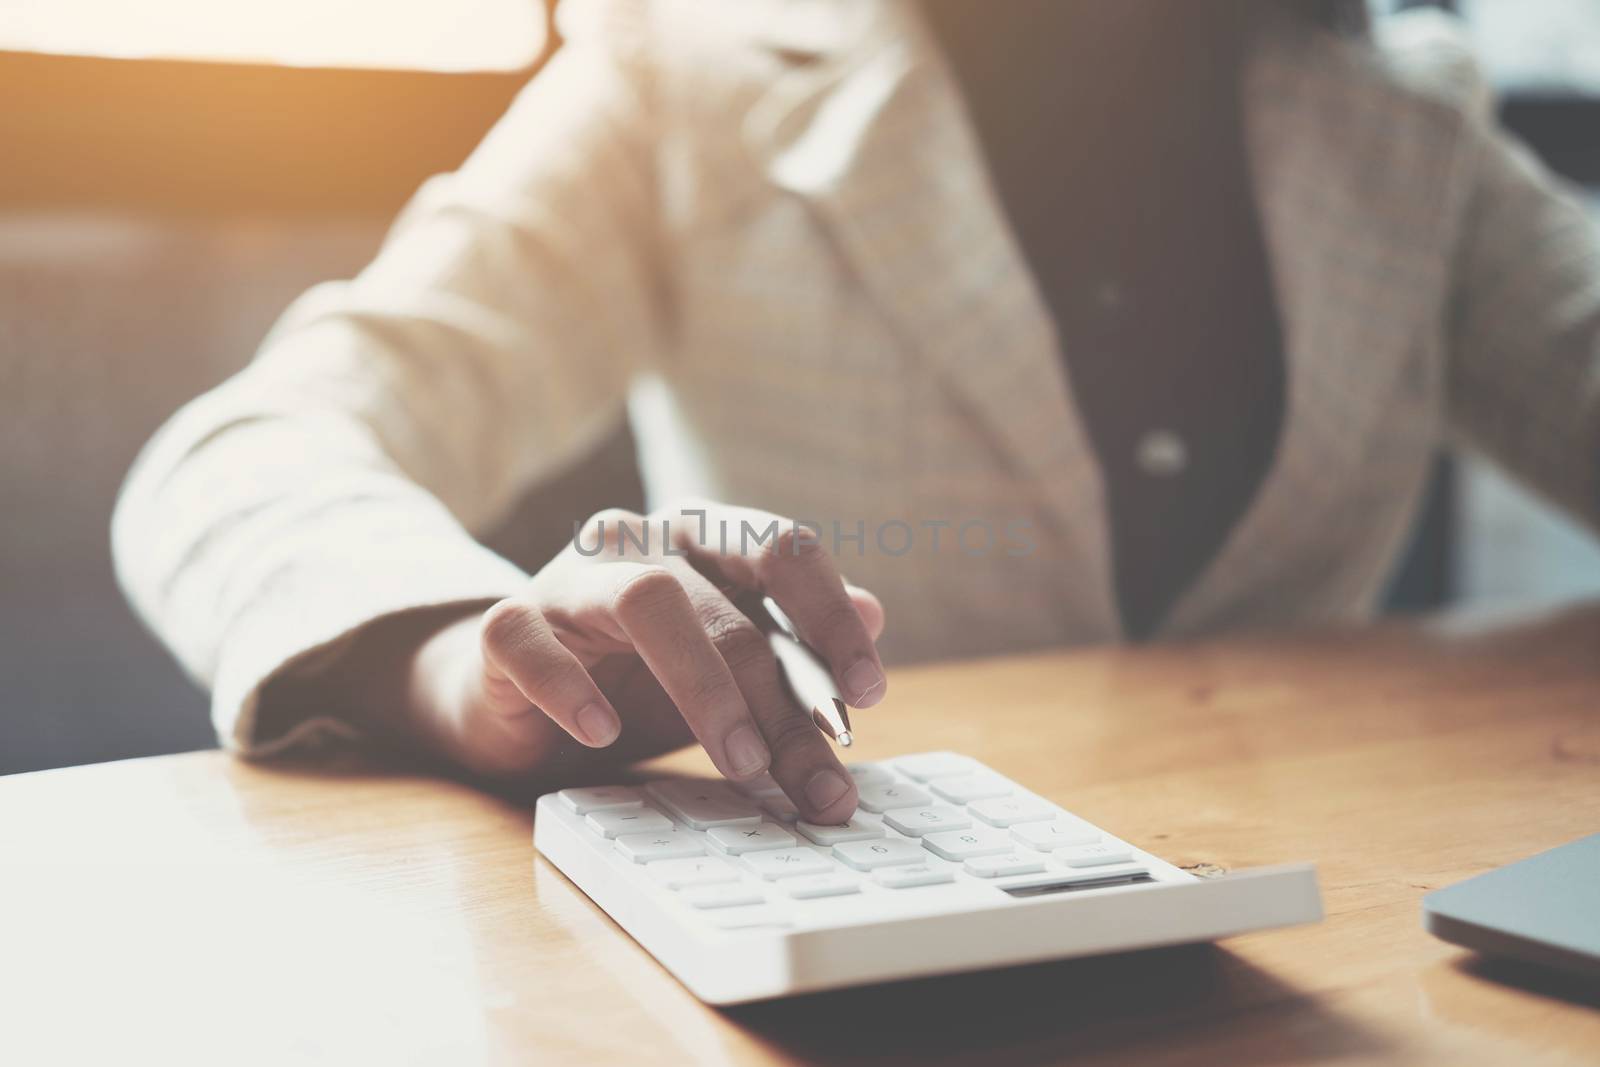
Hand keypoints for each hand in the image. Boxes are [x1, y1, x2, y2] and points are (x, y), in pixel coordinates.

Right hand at [404, 502, 885, 822]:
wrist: (519, 700)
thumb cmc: (638, 679)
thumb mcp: (731, 671)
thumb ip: (799, 646)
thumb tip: (874, 613)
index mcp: (705, 540)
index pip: (784, 549)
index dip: (831, 616)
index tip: (866, 693)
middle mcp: (640, 541)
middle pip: (727, 603)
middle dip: (782, 700)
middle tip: (815, 780)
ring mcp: (570, 576)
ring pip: (647, 602)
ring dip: (705, 688)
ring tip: (741, 762)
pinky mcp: (509, 624)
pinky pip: (535, 643)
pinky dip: (573, 689)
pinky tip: (605, 735)